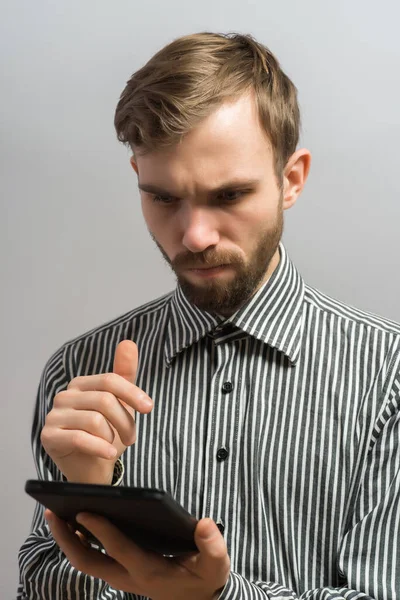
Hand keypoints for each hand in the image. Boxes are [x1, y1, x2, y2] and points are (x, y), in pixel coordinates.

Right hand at [41, 340, 152, 483]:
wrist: (90, 467)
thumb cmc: (106, 433)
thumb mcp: (120, 402)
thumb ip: (124, 374)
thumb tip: (128, 343)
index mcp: (81, 384)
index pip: (109, 380)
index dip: (132, 393)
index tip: (148, 408)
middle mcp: (64, 396)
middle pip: (105, 400)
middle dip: (125, 421)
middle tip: (132, 437)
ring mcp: (54, 416)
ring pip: (95, 420)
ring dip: (113, 437)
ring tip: (115, 446)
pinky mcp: (48, 436)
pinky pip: (79, 438)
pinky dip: (99, 447)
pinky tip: (109, 453)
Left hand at [45, 510, 229, 599]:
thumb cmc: (206, 580)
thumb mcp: (216, 565)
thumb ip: (213, 545)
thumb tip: (205, 523)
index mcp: (149, 572)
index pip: (119, 550)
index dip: (101, 530)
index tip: (84, 511)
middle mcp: (129, 577)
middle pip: (87, 562)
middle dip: (67, 539)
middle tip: (53, 513)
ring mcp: (122, 577)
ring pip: (86, 562)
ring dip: (68, 541)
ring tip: (57, 515)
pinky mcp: (121, 573)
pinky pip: (93, 560)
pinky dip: (80, 543)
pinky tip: (76, 524)